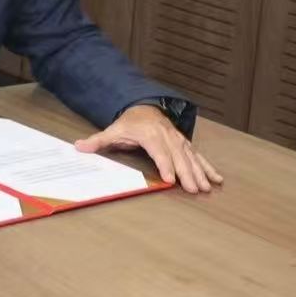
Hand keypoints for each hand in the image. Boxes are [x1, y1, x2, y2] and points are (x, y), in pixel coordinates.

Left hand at [75, 104, 223, 192]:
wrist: (144, 107)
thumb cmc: (129, 123)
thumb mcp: (112, 130)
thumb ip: (97, 140)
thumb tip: (78, 147)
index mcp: (150, 134)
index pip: (159, 152)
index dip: (165, 165)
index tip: (170, 179)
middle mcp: (168, 136)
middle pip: (178, 156)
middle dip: (187, 173)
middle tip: (195, 189)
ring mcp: (179, 140)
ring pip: (191, 157)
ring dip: (201, 172)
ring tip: (208, 187)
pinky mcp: (185, 143)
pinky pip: (198, 155)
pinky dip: (209, 167)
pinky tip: (217, 178)